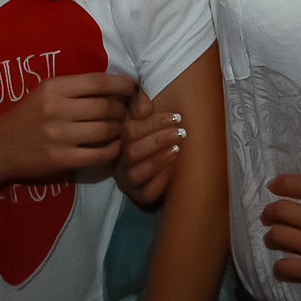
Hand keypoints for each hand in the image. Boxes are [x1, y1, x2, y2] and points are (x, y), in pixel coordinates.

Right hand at [0, 72, 134, 183]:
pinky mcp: (61, 159)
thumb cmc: (26, 116)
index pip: (99, 82)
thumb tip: (115, 88)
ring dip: (119, 131)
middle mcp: (57, 109)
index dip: (123, 85)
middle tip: (126, 114)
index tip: (133, 88)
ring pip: (106, 130)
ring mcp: (59, 136)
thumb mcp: (45, 93)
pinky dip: (113, 150)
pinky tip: (113, 147)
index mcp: (54, 87)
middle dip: (122, 111)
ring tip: (120, 130)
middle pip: (106, 107)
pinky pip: (99, 154)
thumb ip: (75, 89)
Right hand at [114, 87, 185, 207]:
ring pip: (136, 173)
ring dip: (158, 160)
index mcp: (119, 139)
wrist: (162, 170)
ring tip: (177, 149)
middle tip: (181, 133)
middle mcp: (119, 160)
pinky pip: (146, 192)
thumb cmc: (154, 137)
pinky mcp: (139, 196)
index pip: (129, 130)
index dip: (153, 123)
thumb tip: (144, 108)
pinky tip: (173, 169)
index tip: (177, 117)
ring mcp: (127, 180)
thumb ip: (140, 104)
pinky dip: (160, 181)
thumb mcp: (147, 116)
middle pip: (131, 152)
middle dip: (158, 140)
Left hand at [260, 174, 300, 300]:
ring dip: (271, 238)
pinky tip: (281, 271)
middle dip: (270, 212)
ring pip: (280, 236)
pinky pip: (287, 268)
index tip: (273, 185)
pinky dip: (280, 269)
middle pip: (283, 210)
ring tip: (270, 242)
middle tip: (267, 217)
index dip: (284, 183)